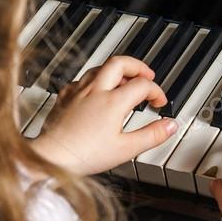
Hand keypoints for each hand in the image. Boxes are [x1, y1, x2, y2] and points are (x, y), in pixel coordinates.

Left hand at [31, 56, 178, 174]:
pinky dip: (95, 81)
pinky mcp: (64, 97)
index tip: (159, 102)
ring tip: (125, 81)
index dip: (156, 91)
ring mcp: (77, 92)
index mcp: (113, 101)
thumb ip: (152, 135)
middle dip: (137, 67)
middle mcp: (95, 91)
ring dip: (116, 71)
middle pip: (120, 63)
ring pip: (100, 68)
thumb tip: (170, 126)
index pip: (142, 85)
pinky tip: (96, 91)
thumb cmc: (84, 155)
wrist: (51, 157)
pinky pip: (82, 80)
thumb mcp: (126, 149)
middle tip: (147, 75)